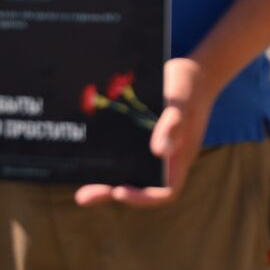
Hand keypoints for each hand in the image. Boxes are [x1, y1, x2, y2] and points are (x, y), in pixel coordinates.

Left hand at [75, 57, 217, 207]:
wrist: (189, 72)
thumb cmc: (189, 88)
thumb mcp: (182, 102)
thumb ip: (174, 124)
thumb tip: (160, 151)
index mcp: (179, 158)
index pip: (166, 191)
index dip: (143, 197)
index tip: (120, 191)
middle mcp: (164, 160)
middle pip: (139, 186)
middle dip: (111, 192)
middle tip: (83, 196)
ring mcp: (150, 149)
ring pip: (127, 172)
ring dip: (104, 179)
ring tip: (79, 186)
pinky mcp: (138, 137)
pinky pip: (121, 153)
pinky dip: (105, 157)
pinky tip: (84, 154)